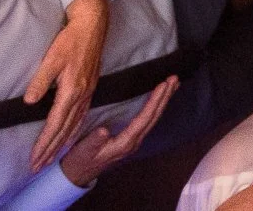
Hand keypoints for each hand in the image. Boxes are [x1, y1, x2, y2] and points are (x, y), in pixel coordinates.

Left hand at [27, 0, 109, 169]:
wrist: (93, 25)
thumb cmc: (70, 40)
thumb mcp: (51, 59)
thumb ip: (40, 81)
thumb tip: (29, 102)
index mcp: (72, 90)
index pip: (55, 124)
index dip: (44, 143)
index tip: (35, 159)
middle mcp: (82, 95)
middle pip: (66, 129)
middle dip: (52, 149)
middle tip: (39, 166)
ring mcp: (88, 91)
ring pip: (75, 124)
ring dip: (63, 142)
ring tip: (53, 156)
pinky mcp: (91, 86)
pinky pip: (82, 115)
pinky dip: (75, 129)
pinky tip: (71, 134)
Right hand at [58, 75, 176, 187]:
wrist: (78, 174)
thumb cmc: (80, 160)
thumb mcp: (84, 150)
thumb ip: (94, 141)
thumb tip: (103, 131)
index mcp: (125, 143)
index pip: (144, 119)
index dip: (154, 101)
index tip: (163, 85)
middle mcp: (134, 142)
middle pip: (154, 117)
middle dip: (165, 97)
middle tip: (174, 79)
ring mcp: (134, 140)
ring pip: (154, 118)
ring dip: (164, 100)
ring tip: (173, 84)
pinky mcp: (131, 138)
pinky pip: (148, 120)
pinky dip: (156, 107)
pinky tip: (160, 99)